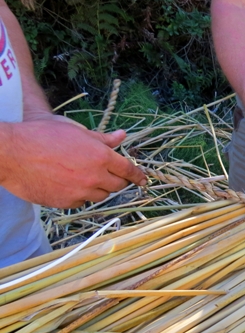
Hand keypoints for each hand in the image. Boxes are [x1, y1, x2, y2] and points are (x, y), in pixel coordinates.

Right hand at [0, 119, 146, 207]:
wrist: (12, 154)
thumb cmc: (41, 135)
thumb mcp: (75, 130)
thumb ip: (102, 138)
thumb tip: (122, 136)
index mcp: (101, 156)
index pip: (128, 170)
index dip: (138, 176)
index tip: (143, 180)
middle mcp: (95, 176)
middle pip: (117, 186)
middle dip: (117, 180)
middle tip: (109, 174)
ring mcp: (81, 191)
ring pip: (101, 195)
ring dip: (98, 188)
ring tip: (83, 176)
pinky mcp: (66, 202)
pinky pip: (81, 201)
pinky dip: (80, 194)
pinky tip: (68, 183)